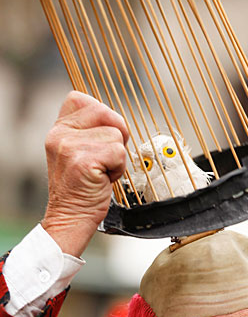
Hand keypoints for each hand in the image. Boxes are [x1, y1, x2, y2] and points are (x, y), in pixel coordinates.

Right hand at [41, 91, 127, 256]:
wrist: (71, 217)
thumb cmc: (81, 189)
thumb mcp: (78, 153)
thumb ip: (88, 132)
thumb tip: (115, 120)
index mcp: (59, 129)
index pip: (82, 99)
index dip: (103, 116)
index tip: (101, 139)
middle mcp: (61, 134)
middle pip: (106, 113)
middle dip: (117, 135)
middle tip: (107, 157)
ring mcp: (70, 146)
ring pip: (116, 135)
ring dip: (117, 157)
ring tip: (102, 172)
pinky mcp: (84, 160)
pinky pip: (119, 153)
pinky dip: (118, 169)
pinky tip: (104, 179)